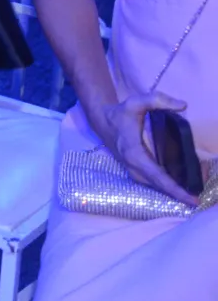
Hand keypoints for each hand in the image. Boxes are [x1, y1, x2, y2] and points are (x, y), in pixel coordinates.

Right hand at [86, 91, 200, 206]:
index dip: (175, 189)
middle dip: (178, 195)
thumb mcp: (136, 102)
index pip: (158, 177)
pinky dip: (164, 187)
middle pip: (158, 186)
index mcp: (134, 154)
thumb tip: (183, 106)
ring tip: (191, 196)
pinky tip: (177, 187)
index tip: (192, 199)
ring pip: (154, 187)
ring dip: (172, 192)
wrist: (101, 121)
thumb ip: (158, 100)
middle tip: (198, 200)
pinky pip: (151, 183)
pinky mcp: (134, 170)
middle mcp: (133, 166)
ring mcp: (132, 170)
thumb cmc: (120, 113)